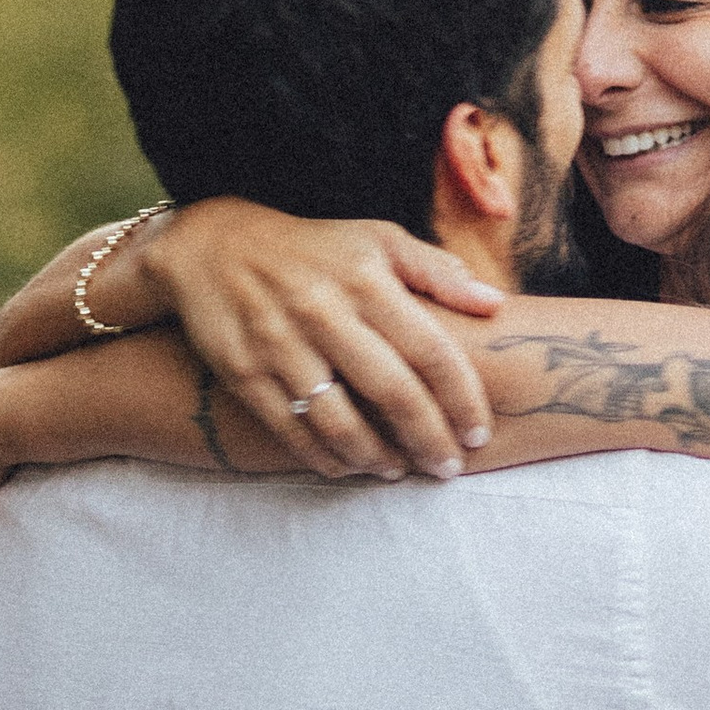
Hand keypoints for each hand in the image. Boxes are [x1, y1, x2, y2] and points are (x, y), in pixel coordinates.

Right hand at [140, 199, 501, 479]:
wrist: (213, 247)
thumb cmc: (314, 249)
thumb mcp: (377, 239)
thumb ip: (437, 271)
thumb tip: (495, 304)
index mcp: (367, 281)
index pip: (430, 350)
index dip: (462, 398)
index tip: (478, 434)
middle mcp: (325, 313)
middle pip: (392, 393)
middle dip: (429, 440)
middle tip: (448, 468)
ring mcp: (281, 346)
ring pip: (340, 422)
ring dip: (377, 458)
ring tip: (400, 470)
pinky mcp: (244, 373)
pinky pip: (292, 431)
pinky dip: (325, 458)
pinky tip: (349, 467)